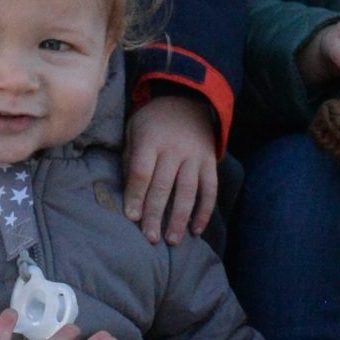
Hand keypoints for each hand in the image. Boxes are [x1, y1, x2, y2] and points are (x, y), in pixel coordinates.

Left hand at [122, 93, 219, 245]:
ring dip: (180, 218)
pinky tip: (196, 230)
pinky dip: (204, 211)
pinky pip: (210, 190)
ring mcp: (195, 157)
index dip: (136, 196)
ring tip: (172, 240)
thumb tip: (129, 193)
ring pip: (188, 192)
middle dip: (155, 214)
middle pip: (163, 186)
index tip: (131, 218)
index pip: (142, 173)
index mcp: (151, 141)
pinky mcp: (210, 162)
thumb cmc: (154, 120)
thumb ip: (130, 158)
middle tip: (150, 238)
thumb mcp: (134, 129)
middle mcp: (174, 150)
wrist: (188, 98)